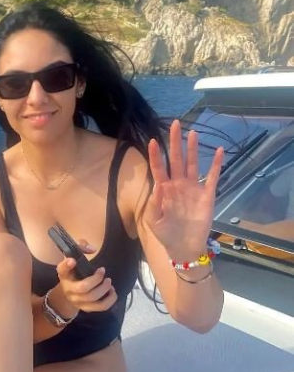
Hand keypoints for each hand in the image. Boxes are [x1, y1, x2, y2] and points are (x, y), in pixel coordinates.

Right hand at [54, 240, 117, 312]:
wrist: (67, 293)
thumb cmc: (73, 273)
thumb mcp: (73, 258)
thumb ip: (81, 247)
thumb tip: (92, 249)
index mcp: (64, 274)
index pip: (62, 270)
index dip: (67, 265)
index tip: (73, 260)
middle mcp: (69, 288)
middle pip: (83, 288)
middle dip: (96, 279)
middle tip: (102, 271)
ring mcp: (77, 300)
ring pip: (92, 298)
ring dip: (104, 289)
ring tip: (109, 282)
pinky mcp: (86, 308)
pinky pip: (100, 307)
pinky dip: (110, 300)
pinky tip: (112, 292)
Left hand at [144, 119, 223, 258]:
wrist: (184, 248)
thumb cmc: (166, 235)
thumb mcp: (154, 222)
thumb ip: (154, 205)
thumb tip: (157, 186)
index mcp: (164, 191)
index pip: (158, 169)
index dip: (156, 155)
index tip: (153, 141)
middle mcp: (178, 185)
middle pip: (176, 160)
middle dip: (175, 143)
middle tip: (175, 124)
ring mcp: (193, 189)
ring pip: (192, 164)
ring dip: (193, 149)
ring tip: (193, 132)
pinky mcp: (207, 195)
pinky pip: (212, 177)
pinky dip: (216, 164)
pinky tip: (219, 151)